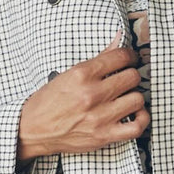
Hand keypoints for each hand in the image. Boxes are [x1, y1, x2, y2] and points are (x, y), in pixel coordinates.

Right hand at [16, 30, 149, 160]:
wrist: (32, 130)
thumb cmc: (48, 102)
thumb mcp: (69, 74)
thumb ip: (98, 58)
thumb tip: (118, 38)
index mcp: (81, 74)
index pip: (120, 56)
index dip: (129, 56)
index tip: (128, 59)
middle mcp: (91, 94)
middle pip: (132, 77)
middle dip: (131, 75)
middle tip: (126, 79)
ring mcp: (99, 116)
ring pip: (137, 99)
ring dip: (134, 96)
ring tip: (127, 97)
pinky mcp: (103, 135)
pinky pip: (136, 127)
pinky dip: (141, 120)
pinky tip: (134, 114)